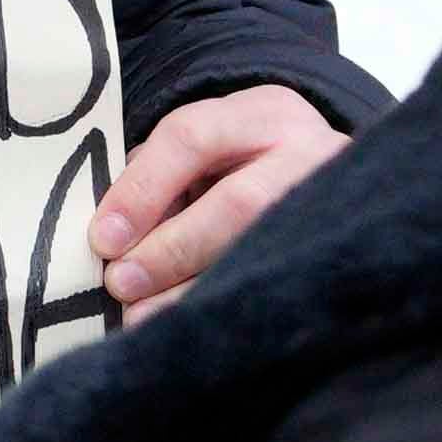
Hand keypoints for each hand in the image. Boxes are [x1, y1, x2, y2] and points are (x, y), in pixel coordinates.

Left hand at [94, 85, 344, 315]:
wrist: (326, 174)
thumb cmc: (245, 163)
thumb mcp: (206, 150)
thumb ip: (159, 178)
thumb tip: (112, 238)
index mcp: (261, 114)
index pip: (192, 138)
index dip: (142, 190)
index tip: (104, 240)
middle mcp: (306, 152)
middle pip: (237, 203)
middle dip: (171, 249)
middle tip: (121, 284)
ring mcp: (332, 205)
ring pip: (262, 250)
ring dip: (193, 290)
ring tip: (142, 316)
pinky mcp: (338, 254)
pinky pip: (278, 288)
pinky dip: (225, 310)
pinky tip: (188, 327)